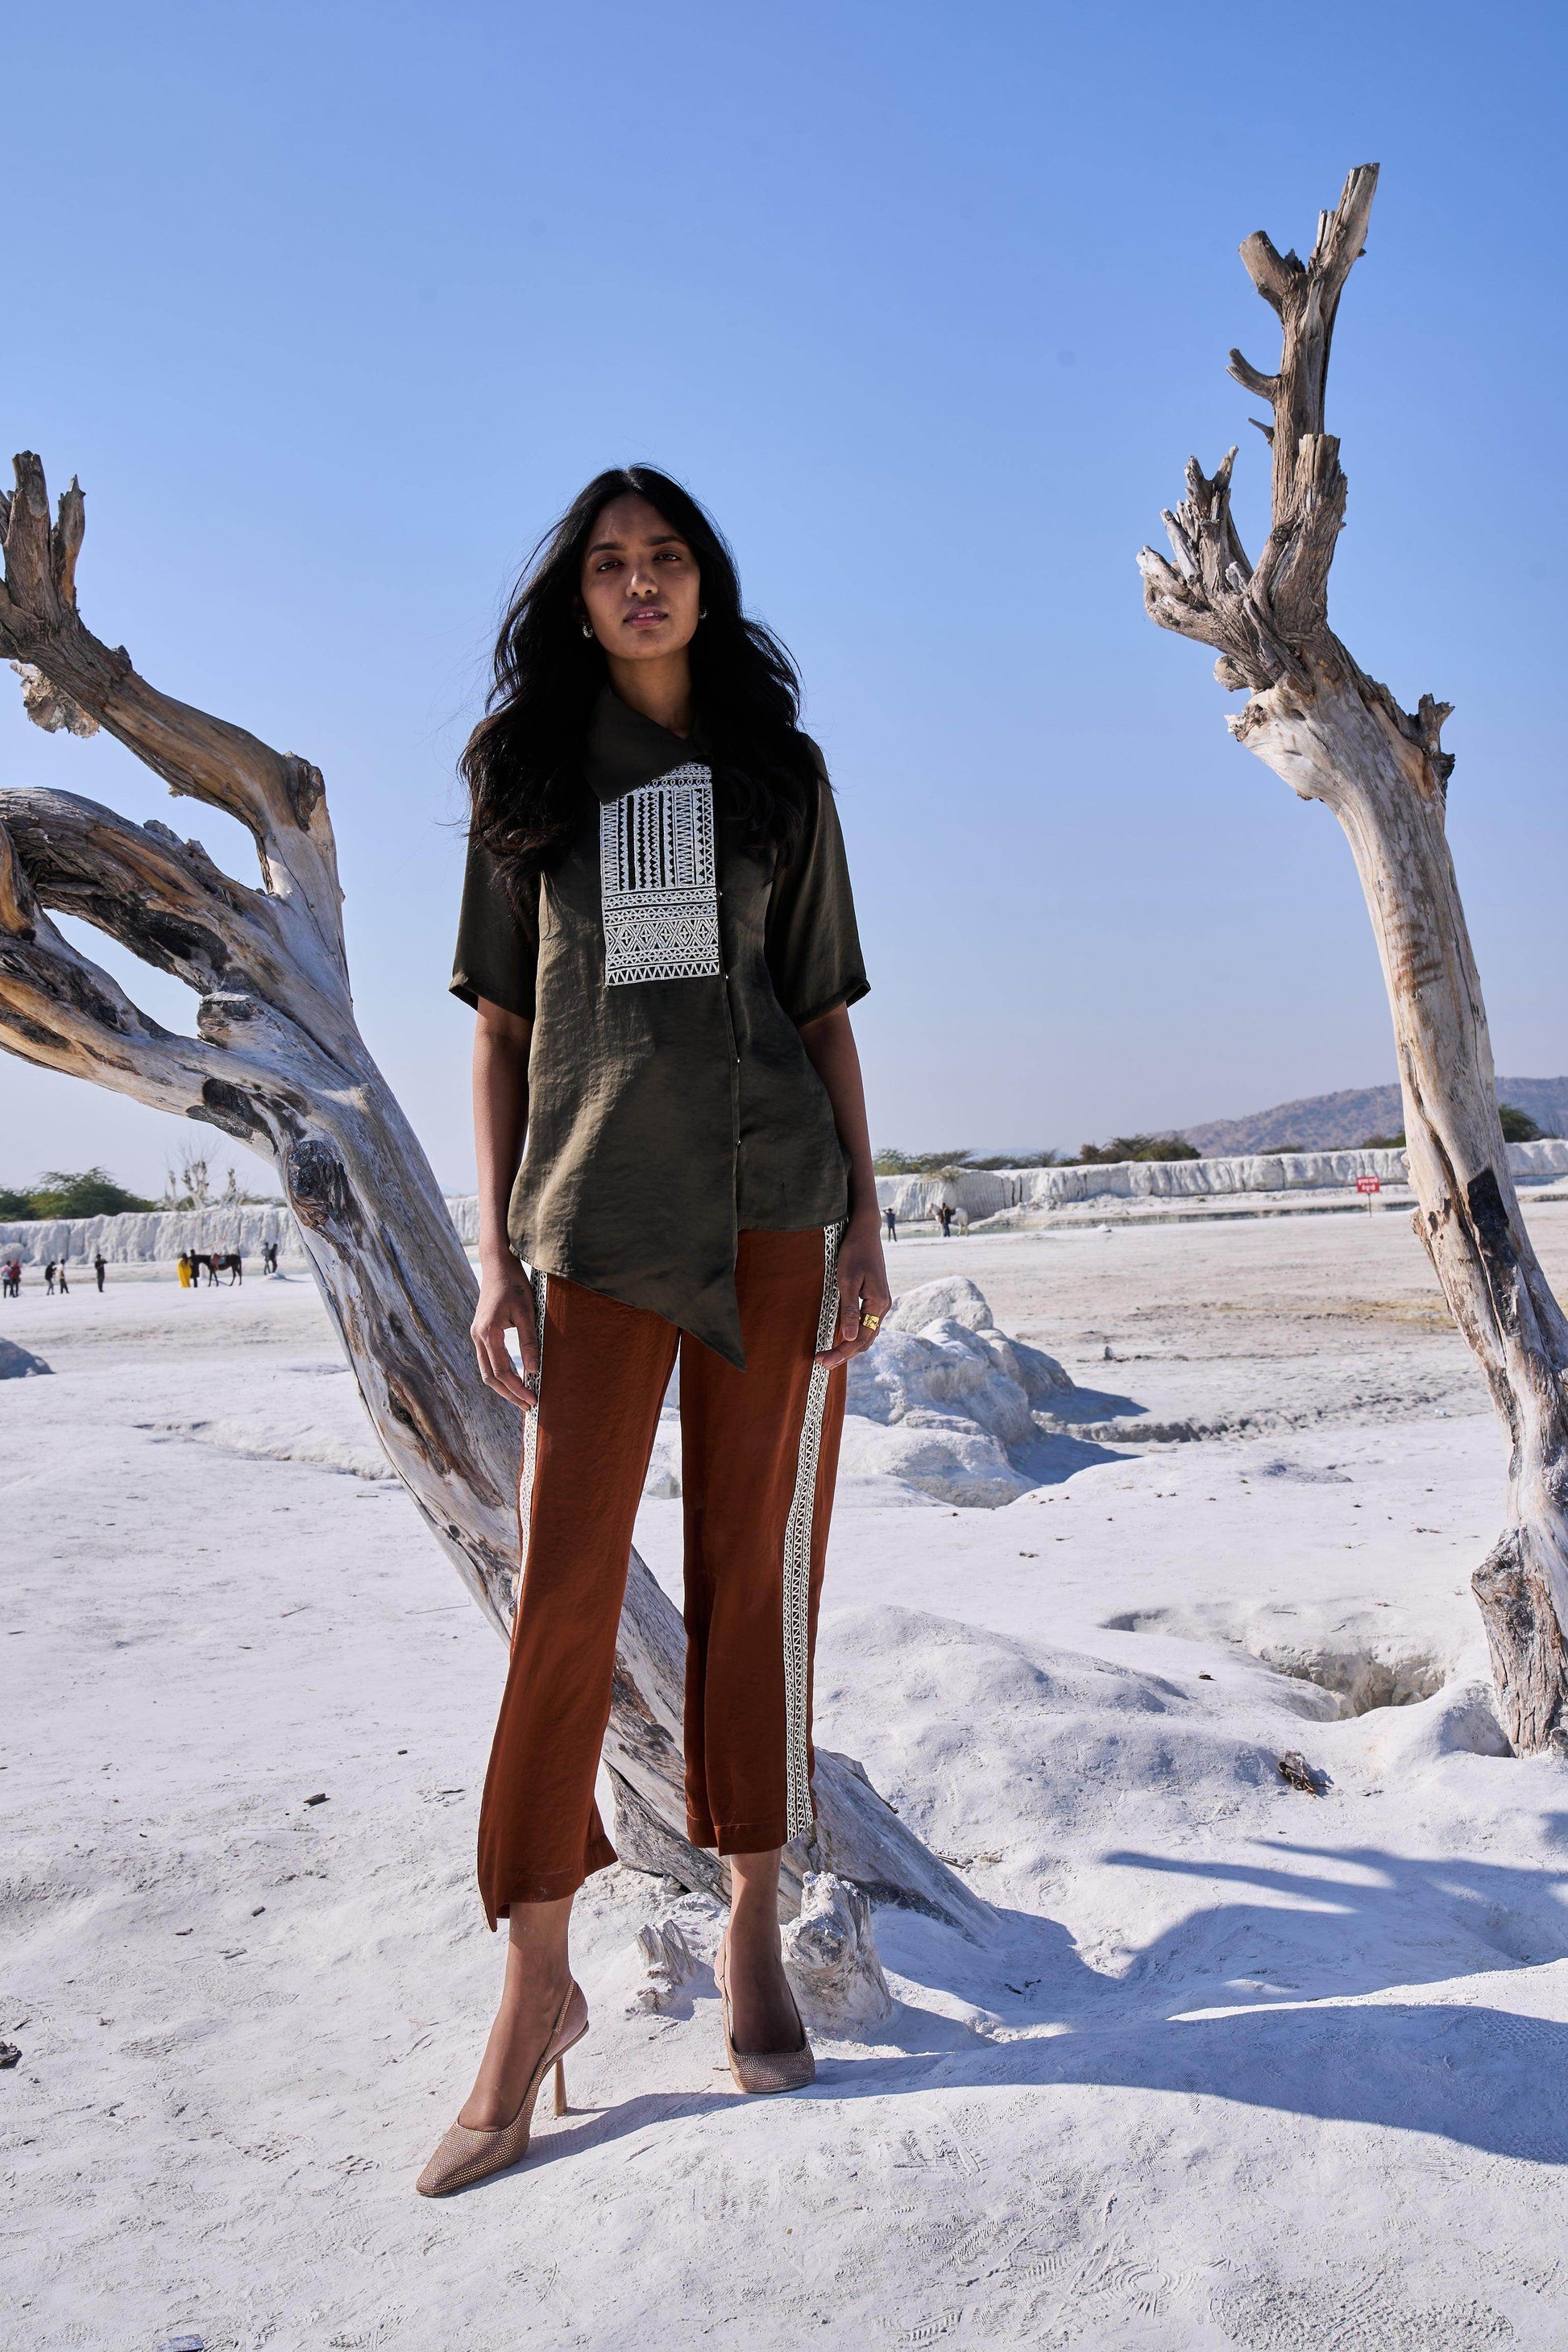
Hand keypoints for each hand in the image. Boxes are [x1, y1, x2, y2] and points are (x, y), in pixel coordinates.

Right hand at [471, 1255, 540, 1408]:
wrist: (497, 1264)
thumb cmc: (514, 1284)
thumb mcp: (527, 1312)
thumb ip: (529, 1342)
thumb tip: (534, 1371)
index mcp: (488, 1333)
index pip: (502, 1371)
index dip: (517, 1389)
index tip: (533, 1400)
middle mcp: (478, 1337)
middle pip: (490, 1377)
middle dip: (509, 1394)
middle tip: (528, 1406)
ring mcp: (477, 1335)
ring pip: (487, 1370)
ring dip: (503, 1386)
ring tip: (522, 1397)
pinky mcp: (481, 1332)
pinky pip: (488, 1360)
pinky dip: (500, 1374)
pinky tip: (514, 1379)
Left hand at [815, 1215, 891, 1369]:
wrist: (865, 1231)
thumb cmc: (854, 1252)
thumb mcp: (847, 1280)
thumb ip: (848, 1311)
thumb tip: (847, 1338)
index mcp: (878, 1304)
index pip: (860, 1338)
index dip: (841, 1352)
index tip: (822, 1360)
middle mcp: (883, 1306)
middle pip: (865, 1340)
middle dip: (844, 1353)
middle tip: (821, 1362)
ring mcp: (880, 1303)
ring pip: (867, 1334)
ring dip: (849, 1346)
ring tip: (829, 1355)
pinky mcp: (874, 1298)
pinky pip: (866, 1323)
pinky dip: (854, 1334)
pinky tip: (840, 1337)